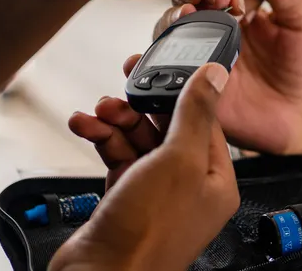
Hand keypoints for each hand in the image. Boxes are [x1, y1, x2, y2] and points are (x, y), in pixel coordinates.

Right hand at [50, 64, 238, 270]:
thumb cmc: (147, 231)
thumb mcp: (177, 160)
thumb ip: (195, 114)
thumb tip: (215, 76)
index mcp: (216, 180)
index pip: (205, 121)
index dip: (181, 93)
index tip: (159, 69)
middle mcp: (189, 187)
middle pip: (168, 129)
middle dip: (141, 107)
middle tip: (120, 89)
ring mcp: (156, 195)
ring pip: (138, 141)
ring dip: (115, 122)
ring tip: (97, 111)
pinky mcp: (126, 200)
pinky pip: (117, 158)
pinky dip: (102, 140)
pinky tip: (85, 126)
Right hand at [68, 0, 301, 174]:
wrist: (292, 117)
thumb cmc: (297, 67)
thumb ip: (293, 0)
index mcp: (232, 6)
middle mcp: (208, 28)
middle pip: (184, 2)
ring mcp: (195, 56)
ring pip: (168, 34)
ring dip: (167, 24)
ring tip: (180, 18)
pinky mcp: (186, 87)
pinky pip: (159, 75)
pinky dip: (144, 67)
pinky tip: (137, 62)